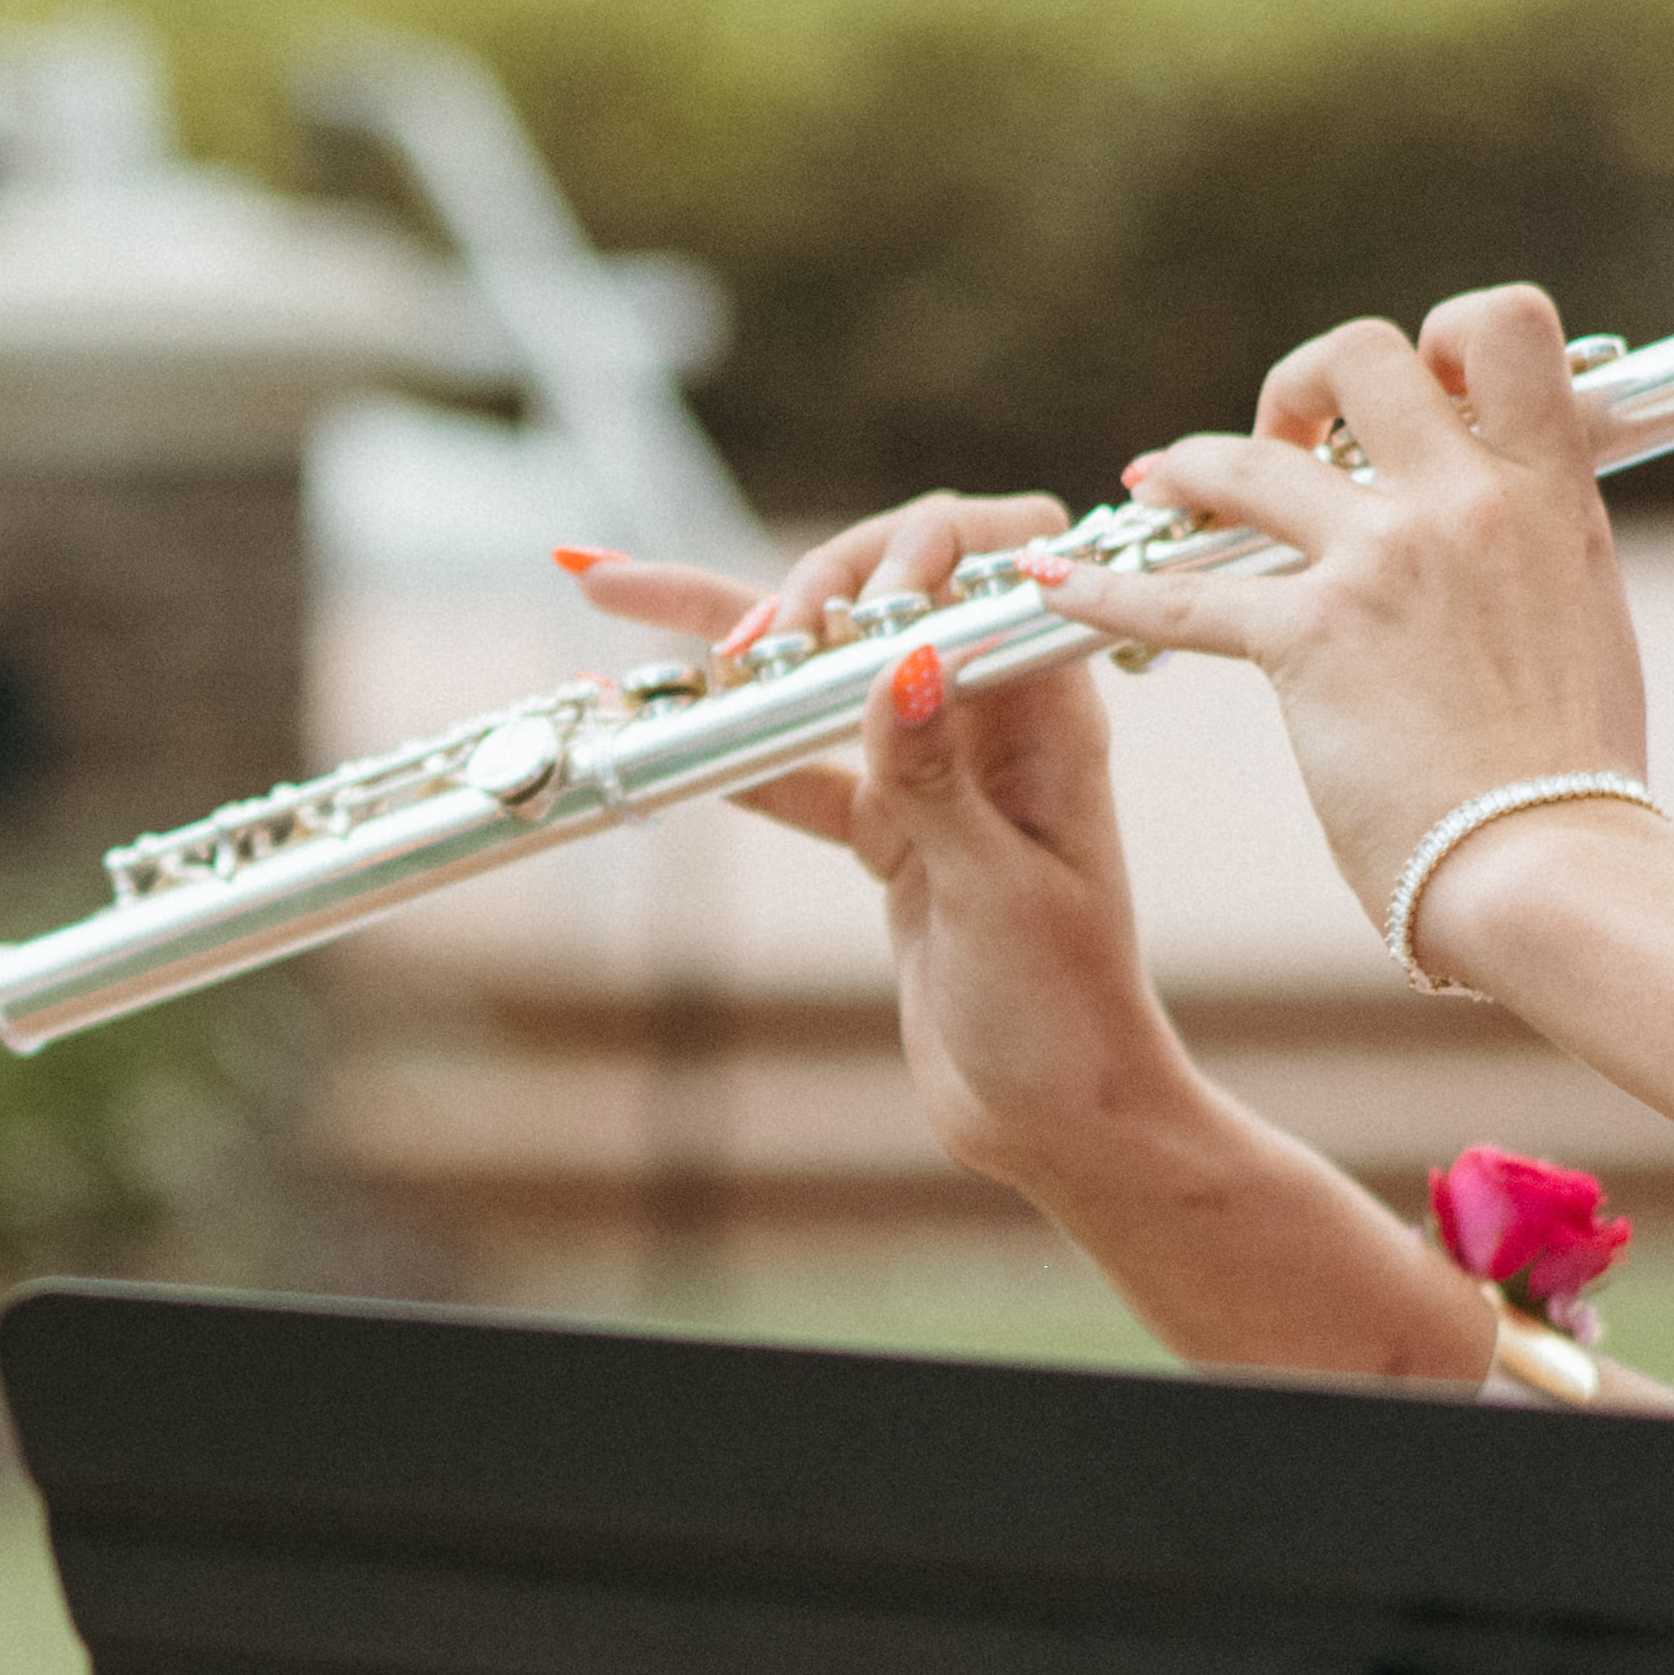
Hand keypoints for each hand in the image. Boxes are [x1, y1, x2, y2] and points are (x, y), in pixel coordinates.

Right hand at [574, 502, 1202, 1185]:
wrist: (1054, 1119)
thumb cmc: (1064, 1014)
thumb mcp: (997, 894)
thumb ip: (936, 778)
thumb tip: (899, 656)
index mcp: (1046, 712)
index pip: (987, 568)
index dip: (913, 555)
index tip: (847, 616)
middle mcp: (987, 719)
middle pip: (884, 596)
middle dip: (804, 588)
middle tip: (736, 649)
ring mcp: (927, 768)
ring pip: (816, 672)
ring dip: (725, 635)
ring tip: (610, 591)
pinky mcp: (882, 827)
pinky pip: (789, 762)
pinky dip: (720, 745)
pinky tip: (646, 715)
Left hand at [1041, 294, 1654, 978]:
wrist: (1555, 864)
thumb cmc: (1572, 779)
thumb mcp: (1581, 622)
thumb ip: (1532, 558)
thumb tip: (1501, 550)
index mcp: (1547, 493)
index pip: (1504, 328)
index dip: (1443, 337)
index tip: (1412, 392)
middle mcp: (1467, 501)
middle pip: (1361, 355)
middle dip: (1303, 385)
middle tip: (1286, 443)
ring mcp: (1385, 560)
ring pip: (1249, 459)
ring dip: (1190, 465)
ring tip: (1158, 485)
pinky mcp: (1312, 638)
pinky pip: (1178, 593)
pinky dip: (1106, 587)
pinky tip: (1058, 584)